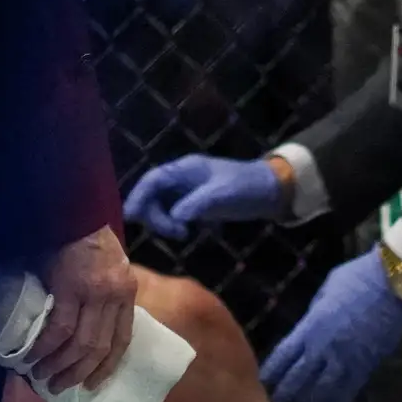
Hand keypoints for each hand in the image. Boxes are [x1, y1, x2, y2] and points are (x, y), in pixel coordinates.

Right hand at [25, 226, 138, 394]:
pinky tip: (33, 356)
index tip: (92, 385)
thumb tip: (86, 331)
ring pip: (80, 343)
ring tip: (42, 376)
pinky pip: (59, 328)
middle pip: (100, 346)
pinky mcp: (69, 287)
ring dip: (59, 364)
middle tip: (60, 387)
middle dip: (79, 372)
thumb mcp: (108, 268)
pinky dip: (45, 347)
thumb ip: (103, 297)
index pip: (123, 339)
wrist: (72, 211)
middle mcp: (115, 295)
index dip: (107, 367)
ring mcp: (94, 292)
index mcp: (127, 292)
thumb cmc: (86, 240)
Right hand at [124, 154, 285, 240]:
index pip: (153, 180)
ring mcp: (188, 193)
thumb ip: (197, 203)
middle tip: (178, 232)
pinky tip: (196, 232)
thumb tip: (175, 216)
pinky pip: (175, 216)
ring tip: (188, 233)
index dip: (138, 196)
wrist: (270, 192)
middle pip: (153, 197)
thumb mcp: (223, 194)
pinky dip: (178, 225)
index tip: (130, 216)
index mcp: (186, 169)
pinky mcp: (195, 206)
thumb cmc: (247, 186)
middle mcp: (182, 179)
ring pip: (162, 208)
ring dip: (167, 223)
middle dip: (156, 216)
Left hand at [262, 247, 401, 401]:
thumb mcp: (327, 289)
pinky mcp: (366, 367)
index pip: (282, 357)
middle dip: (283, 398)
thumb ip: (314, 312)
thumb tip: (308, 326)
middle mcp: (323, 347)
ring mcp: (345, 360)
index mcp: (310, 326)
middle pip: (296, 380)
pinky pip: (347, 393)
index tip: (260, 386)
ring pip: (319, 394)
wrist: (395, 283)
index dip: (270, 374)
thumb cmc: (359, 277)